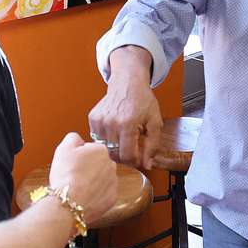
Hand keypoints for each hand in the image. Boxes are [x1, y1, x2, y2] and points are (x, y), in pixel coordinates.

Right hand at [48, 133, 117, 223]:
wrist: (69, 203)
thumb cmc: (66, 175)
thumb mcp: (63, 148)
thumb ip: (72, 138)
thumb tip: (78, 139)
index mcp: (100, 150)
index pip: (91, 149)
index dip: (79, 156)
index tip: (72, 164)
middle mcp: (111, 164)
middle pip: (98, 164)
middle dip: (89, 168)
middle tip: (74, 176)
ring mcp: (113, 182)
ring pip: (102, 179)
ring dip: (93, 181)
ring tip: (78, 188)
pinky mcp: (112, 198)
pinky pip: (104, 194)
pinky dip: (96, 195)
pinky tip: (85, 197)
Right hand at [88, 47, 162, 169]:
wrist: (128, 82)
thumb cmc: (143, 101)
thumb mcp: (155, 122)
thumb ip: (152, 146)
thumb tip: (147, 165)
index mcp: (128, 124)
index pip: (127, 156)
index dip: (134, 161)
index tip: (139, 158)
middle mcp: (111, 123)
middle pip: (114, 155)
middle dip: (125, 157)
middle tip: (132, 149)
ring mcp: (99, 120)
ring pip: (105, 148)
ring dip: (115, 148)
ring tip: (124, 138)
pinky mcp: (93, 118)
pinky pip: (98, 139)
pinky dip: (106, 139)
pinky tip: (115, 130)